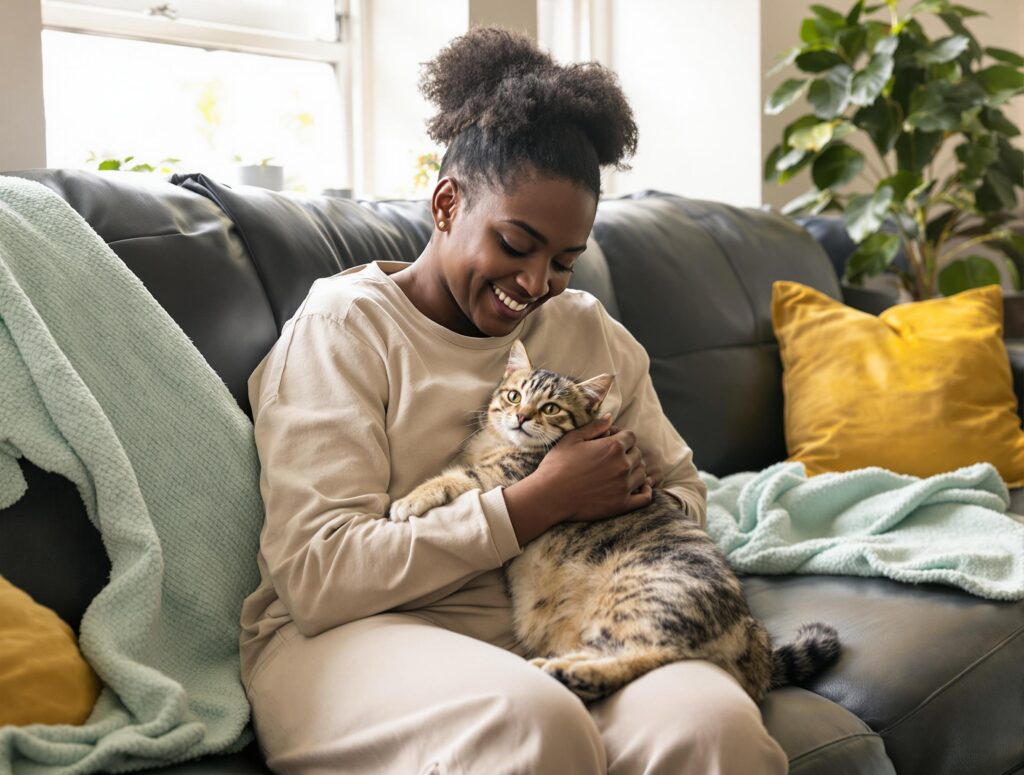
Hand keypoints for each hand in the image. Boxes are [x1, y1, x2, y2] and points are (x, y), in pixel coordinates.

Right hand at [534, 414, 653, 523]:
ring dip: (635, 471)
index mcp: (613, 447)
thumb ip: (594, 426)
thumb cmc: (557, 465)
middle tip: (612, 458)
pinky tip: (639, 488)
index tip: (611, 441)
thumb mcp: (572, 439)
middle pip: (638, 454)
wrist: (549, 496)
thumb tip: (610, 417)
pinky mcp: (622, 504)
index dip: (621, 437)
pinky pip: (645, 498)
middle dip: (628, 453)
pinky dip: (645, 491)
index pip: (631, 436)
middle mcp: (623, 465)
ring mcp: (624, 486)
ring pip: (642, 474)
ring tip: (619, 472)